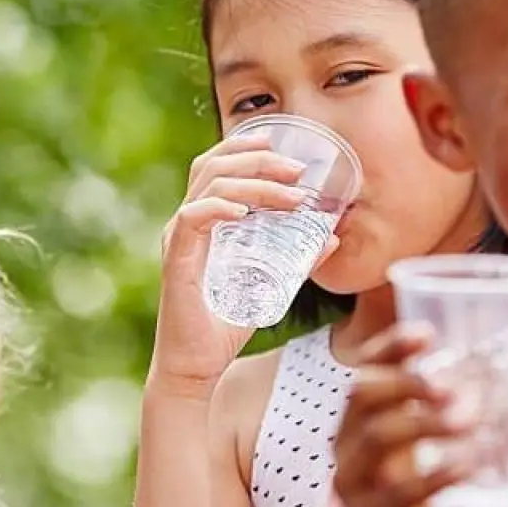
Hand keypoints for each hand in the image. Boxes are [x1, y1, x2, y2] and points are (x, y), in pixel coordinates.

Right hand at [151, 132, 338, 397]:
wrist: (197, 367)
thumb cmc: (225, 326)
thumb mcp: (271, 285)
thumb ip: (297, 259)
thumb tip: (331, 236)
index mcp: (204, 221)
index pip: (215, 166)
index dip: (243, 146)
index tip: (278, 140)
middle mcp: (186, 224)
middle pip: (213, 165)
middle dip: (257, 157)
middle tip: (297, 168)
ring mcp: (178, 240)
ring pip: (209, 186)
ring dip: (253, 182)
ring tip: (290, 193)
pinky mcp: (176, 261)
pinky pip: (192, 219)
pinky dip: (219, 207)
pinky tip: (245, 211)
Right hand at [333, 324, 476, 506]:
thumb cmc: (434, 503)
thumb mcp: (455, 453)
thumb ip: (490, 421)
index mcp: (360, 421)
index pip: (363, 369)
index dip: (390, 346)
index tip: (428, 332)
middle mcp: (346, 445)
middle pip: (360, 393)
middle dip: (404, 379)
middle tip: (449, 383)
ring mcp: (355, 482)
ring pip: (377, 435)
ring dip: (426, 421)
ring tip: (469, 418)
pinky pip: (400, 490)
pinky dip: (439, 472)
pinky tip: (470, 464)